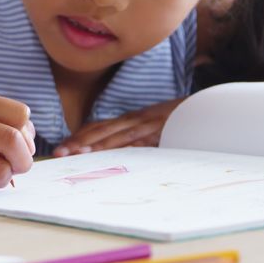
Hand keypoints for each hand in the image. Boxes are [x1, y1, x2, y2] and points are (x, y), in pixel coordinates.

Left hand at [53, 99, 181, 156]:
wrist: (206, 107)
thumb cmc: (180, 119)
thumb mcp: (155, 126)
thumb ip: (137, 137)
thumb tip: (118, 152)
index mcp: (132, 119)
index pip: (100, 126)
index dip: (80, 136)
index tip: (63, 147)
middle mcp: (135, 120)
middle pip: (101, 130)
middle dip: (78, 142)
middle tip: (58, 152)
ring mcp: (147, 126)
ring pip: (116, 136)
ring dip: (94, 145)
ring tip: (75, 154)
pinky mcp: (160, 132)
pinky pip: (138, 141)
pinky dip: (122, 147)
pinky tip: (108, 155)